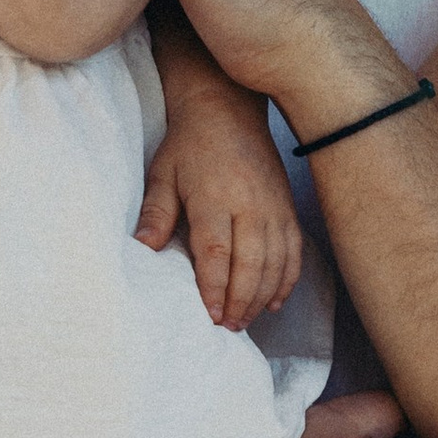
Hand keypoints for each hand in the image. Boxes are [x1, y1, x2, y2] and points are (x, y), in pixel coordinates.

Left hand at [138, 81, 305, 328]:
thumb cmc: (189, 145)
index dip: (214, 288)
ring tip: (245, 320)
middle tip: (227, 327)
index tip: (209, 315)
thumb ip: (156, 212)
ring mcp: (274, 207)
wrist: (226, 109)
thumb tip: (143, 248)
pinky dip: (286, 280)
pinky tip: (274, 301)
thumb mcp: (163, 174)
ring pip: (276, 263)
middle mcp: (250, 205)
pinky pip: (294, 251)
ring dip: (262, 297)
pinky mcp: (287, 208)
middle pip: (251, 264)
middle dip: (240, 301)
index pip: (217, 253)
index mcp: (216, 197)